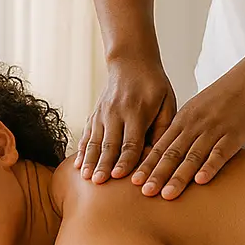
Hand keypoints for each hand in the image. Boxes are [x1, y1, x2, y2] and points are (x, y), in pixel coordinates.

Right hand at [75, 58, 176, 183]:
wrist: (131, 62)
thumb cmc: (154, 85)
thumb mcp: (167, 101)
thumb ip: (163, 127)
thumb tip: (158, 152)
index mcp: (137, 111)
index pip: (131, 141)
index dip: (125, 160)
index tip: (119, 176)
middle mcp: (116, 112)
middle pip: (110, 143)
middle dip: (103, 164)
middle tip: (98, 183)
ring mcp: (102, 113)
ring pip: (94, 141)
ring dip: (90, 160)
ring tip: (86, 177)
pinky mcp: (95, 114)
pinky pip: (86, 134)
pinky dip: (82, 150)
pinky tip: (77, 165)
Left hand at [132, 72, 244, 199]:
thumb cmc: (222, 97)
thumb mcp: (195, 109)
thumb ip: (182, 129)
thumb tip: (166, 152)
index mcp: (183, 119)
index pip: (160, 146)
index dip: (147, 164)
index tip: (134, 182)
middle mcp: (195, 125)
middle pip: (172, 153)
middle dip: (157, 174)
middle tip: (144, 193)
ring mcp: (214, 130)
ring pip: (192, 156)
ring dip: (179, 177)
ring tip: (167, 195)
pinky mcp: (233, 135)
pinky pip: (220, 153)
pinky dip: (210, 167)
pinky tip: (201, 181)